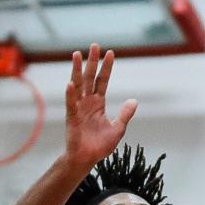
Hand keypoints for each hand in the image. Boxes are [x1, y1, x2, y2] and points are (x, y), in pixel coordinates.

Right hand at [64, 45, 137, 170]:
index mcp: (98, 103)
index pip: (102, 81)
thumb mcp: (117, 129)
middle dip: (91, 61)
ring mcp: (78, 109)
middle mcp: (87, 102)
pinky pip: (71, 104)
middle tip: (94, 45)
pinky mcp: (72, 118)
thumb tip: (134, 100)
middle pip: (89, 78)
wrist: (87, 160)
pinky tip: (70, 83)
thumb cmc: (100, 146)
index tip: (110, 53)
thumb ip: (125, 114)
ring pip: (78, 85)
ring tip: (77, 55)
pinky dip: (70, 94)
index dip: (106, 67)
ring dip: (77, 70)